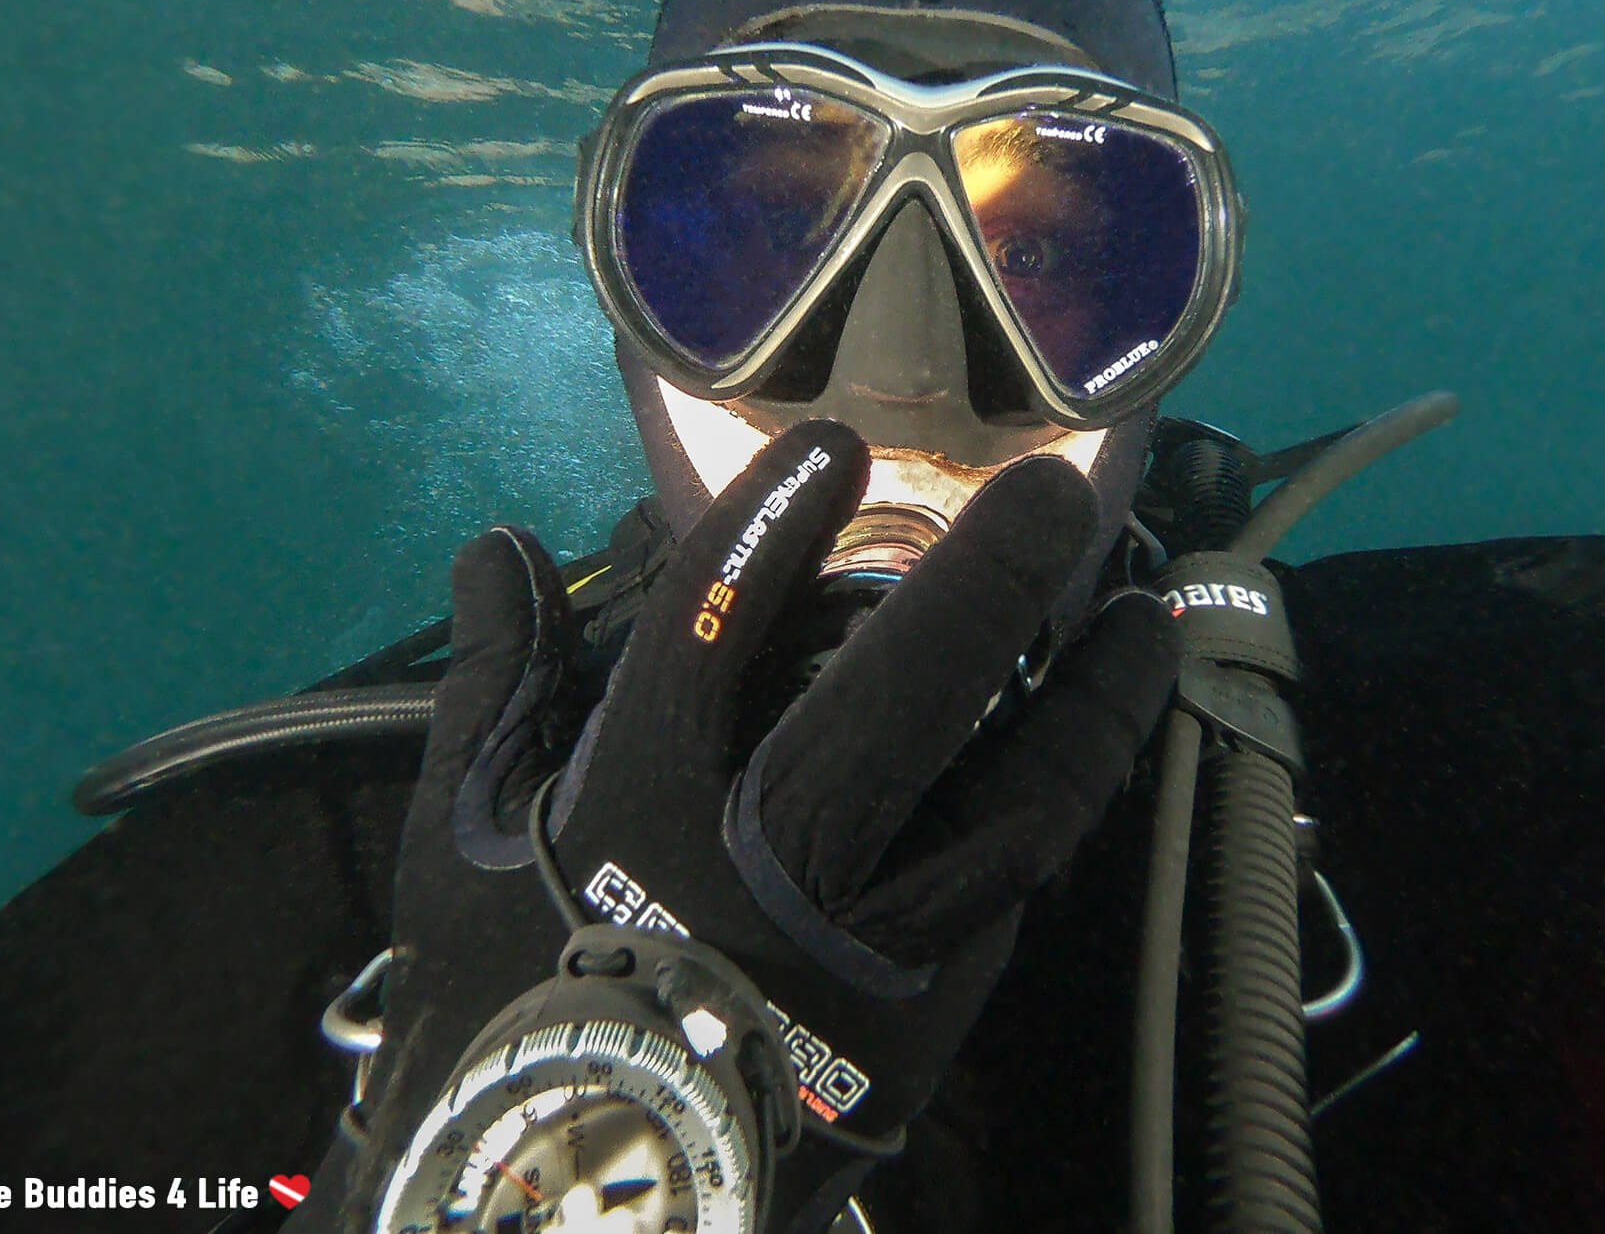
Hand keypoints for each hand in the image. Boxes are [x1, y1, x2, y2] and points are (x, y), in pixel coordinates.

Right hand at [349, 422, 1175, 1231]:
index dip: (774, 520)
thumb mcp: (463, 840)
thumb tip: (490, 550)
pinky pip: (1020, 882)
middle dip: (989, 578)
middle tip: (1055, 492)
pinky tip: (1092, 740)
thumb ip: (495, 685)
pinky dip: (1062, 797)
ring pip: (1018, 799)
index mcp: (646, 802)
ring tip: (1141, 615)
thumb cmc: (510, 995)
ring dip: (1091, 699)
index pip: (716, 625)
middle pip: (904, 694)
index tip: (834, 444)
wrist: (580, 1190)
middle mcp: (776, 862)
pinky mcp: (934, 1016)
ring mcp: (876, 946)